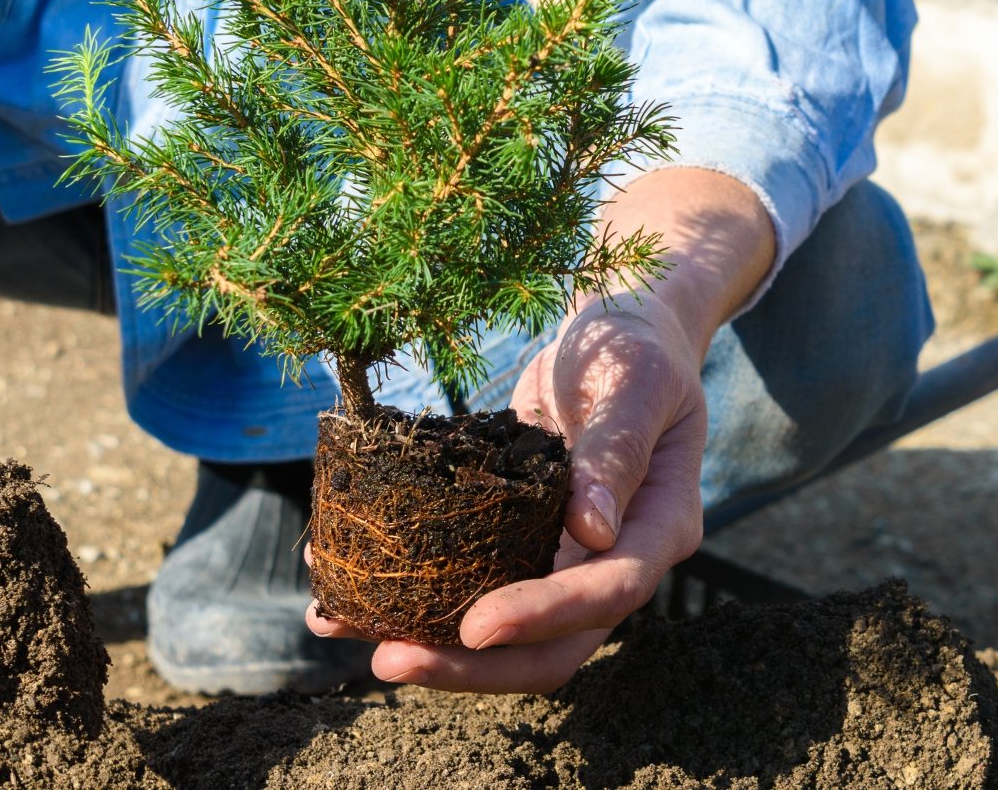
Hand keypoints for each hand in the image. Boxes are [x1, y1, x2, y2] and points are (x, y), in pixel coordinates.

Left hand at [306, 293, 706, 691]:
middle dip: (470, 666)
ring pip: (500, 631)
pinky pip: (465, 579)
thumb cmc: (632, 347)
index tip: (476, 627)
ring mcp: (560, 559)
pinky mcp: (514, 541)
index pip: (609, 593)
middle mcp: (611, 560)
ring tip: (338, 626)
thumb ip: (616, 449)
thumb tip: (593, 531)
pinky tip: (339, 584)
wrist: (612, 331)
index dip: (544, 617)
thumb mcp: (633, 382)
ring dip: (426, 641)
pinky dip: (406, 589)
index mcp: (659, 526)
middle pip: (550, 648)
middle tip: (389, 660)